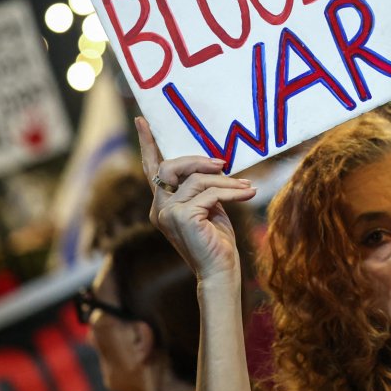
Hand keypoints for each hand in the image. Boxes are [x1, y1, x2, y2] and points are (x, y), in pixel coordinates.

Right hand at [138, 117, 256, 281]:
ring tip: (247, 187)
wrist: (220, 270)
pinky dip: (231, 192)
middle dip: (198, 160)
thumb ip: (202, 186)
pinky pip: (209, 193)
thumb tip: (213, 163)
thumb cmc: (216, 239)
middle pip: (171, 166)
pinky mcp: (181, 217)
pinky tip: (248, 195)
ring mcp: (167, 213)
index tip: (142, 120)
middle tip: (224, 164)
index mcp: (162, 204)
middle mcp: (158, 208)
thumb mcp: (208, 206)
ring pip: (197, 180)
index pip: (152, 169)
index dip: (147, 144)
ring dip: (226, 182)